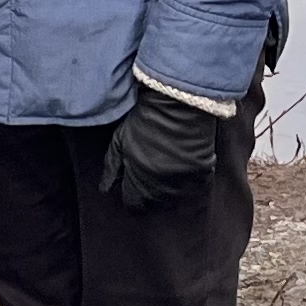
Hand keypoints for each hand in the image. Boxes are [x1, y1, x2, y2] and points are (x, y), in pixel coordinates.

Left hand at [99, 86, 220, 211]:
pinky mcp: (202, 171)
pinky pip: (197, 185)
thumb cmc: (145, 118)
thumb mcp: (120, 139)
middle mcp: (159, 185)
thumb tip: (104, 189)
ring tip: (170, 167)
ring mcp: (182, 180)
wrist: (177, 102)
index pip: (133, 203)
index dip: (133, 198)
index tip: (136, 191)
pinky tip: (187, 163)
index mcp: (137, 178)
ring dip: (172, 188)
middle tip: (153, 175)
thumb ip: (111, 166)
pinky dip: (193, 179)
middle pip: (155, 202)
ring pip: (175, 197)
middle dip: (152, 194)